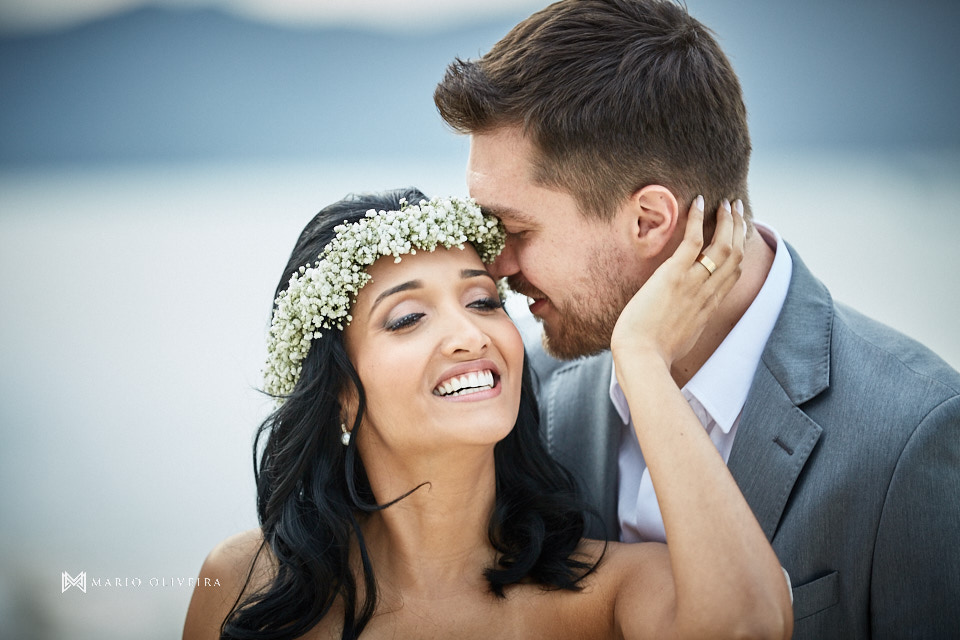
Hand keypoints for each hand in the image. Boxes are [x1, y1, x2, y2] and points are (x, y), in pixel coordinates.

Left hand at [610, 196, 744, 368]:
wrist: (643, 358)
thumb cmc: (654, 354)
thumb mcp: (680, 340)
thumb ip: (685, 325)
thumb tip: (678, 323)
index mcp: (709, 308)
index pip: (734, 274)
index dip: (740, 251)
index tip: (739, 235)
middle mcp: (708, 293)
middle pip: (735, 255)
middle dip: (739, 229)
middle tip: (737, 210)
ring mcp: (693, 283)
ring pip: (723, 245)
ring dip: (727, 220)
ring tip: (726, 202)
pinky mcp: (674, 276)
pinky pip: (693, 241)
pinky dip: (697, 219)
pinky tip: (698, 201)